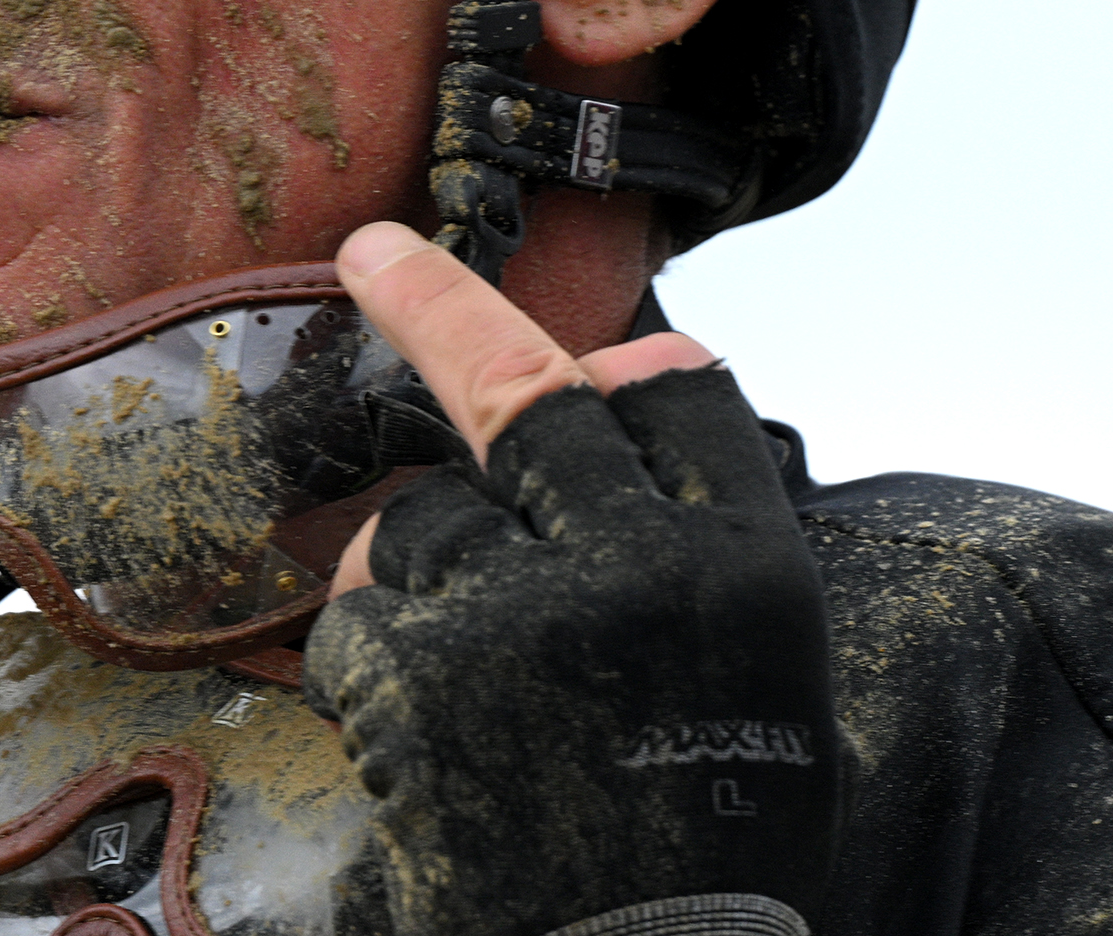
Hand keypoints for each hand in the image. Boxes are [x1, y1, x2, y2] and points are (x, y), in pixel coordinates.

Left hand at [306, 223, 841, 935]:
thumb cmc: (696, 857)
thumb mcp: (753, 689)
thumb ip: (694, 538)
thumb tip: (631, 365)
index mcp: (751, 570)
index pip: (681, 397)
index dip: (619, 369)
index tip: (572, 343)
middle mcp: (651, 567)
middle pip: (527, 390)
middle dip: (435, 308)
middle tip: (368, 254)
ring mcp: (534, 611)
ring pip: (424, 521)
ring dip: (414, 586)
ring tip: (465, 703)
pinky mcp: (430, 673)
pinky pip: (359, 619)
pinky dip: (366, 677)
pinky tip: (419, 757)